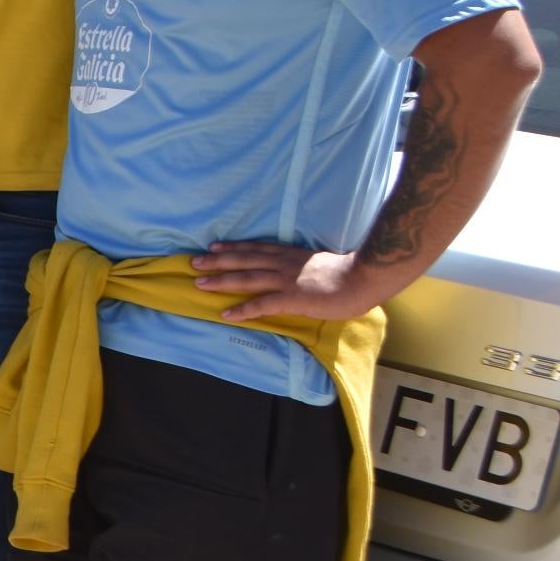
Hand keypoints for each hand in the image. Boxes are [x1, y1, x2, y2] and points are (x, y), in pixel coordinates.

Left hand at [195, 241, 391, 321]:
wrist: (365, 278)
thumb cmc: (350, 274)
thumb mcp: (321, 264)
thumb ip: (306, 267)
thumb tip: (300, 274)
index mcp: (292, 255)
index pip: (258, 249)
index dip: (235, 247)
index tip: (215, 246)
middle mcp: (284, 264)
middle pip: (245, 260)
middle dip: (218, 261)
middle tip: (195, 261)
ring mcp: (287, 280)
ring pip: (247, 278)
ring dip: (222, 281)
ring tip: (199, 283)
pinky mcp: (292, 298)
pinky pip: (262, 304)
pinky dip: (242, 309)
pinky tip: (226, 314)